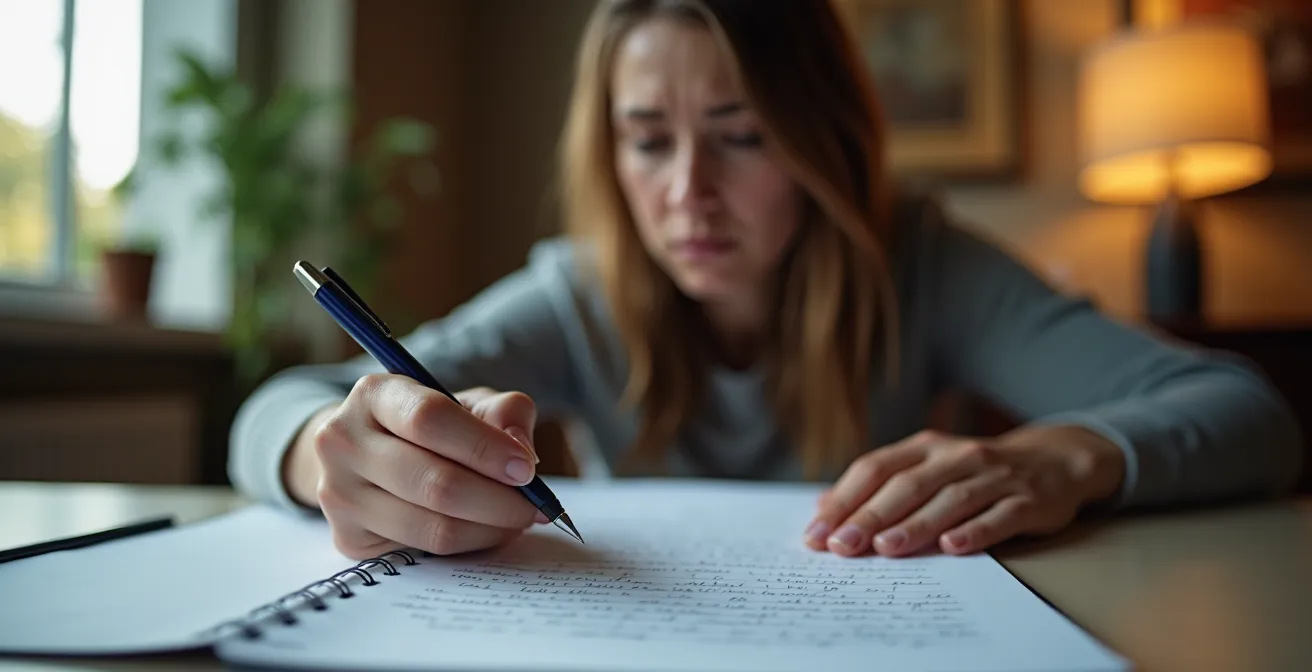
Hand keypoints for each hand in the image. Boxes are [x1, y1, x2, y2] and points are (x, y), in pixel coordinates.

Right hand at [287, 374, 543, 559]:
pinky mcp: (347, 538)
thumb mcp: (467, 404)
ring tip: (518, 518)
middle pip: (434, 482)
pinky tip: (487, 529)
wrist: (365, 456)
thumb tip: (522, 452)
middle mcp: (343, 442)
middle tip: (538, 506)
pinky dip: (470, 543)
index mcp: (373, 394)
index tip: (527, 468)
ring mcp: (339, 494)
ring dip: (491, 527)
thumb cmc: (427, 427)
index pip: (430, 419)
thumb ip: (504, 413)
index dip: (484, 446)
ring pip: (432, 526)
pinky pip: (424, 550)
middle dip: (499, 499)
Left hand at [804, 427, 1124, 556]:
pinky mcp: (1027, 500)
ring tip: (886, 548)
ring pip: (950, 499)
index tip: (818, 532)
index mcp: (925, 447)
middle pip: (908, 485)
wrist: (1054, 460)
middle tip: (843, 545)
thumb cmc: (975, 471)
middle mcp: (957, 456)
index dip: (845, 498)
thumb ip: (882, 484)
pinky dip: (976, 530)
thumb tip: (824, 508)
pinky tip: (952, 546)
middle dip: (871, 515)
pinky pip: (999, 516)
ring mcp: (994, 476)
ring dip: (916, 524)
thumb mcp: (929, 466)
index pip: (876, 468)